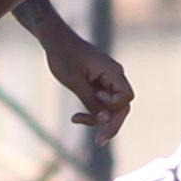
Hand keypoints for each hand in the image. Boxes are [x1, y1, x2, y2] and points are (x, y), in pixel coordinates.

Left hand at [40, 30, 133, 145]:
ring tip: (76, 119)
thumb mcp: (75, 81)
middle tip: (98, 141)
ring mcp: (107, 80)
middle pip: (121, 106)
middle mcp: (114, 76)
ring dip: (97, 117)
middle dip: (110, 123)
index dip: (114, 107)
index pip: (126, 98)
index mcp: (112, 72)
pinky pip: (101, 102)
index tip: (97, 100)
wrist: (55, 40)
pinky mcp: (98, 84)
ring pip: (110, 107)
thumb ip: (91, 100)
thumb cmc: (64, 56)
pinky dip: (91, 110)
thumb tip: (106, 119)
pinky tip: (76, 117)